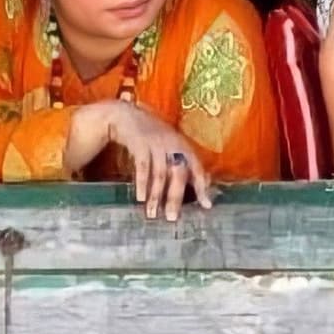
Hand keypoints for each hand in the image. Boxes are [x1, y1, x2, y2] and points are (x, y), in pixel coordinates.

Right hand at [107, 103, 212, 220]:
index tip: (206, 205)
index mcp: (184, 147)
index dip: (202, 187)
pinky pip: (142, 166)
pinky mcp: (140, 143)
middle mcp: (173, 145)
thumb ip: (186, 164)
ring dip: (156, 195)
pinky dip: (142, 183)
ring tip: (152, 213)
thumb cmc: (154, 136)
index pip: (197, 168)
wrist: (128, 116)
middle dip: (174, 197)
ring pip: (159, 173)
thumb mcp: (172, 147)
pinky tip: (140, 197)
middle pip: (177, 174)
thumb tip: (204, 185)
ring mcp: (156, 143)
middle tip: (172, 218)